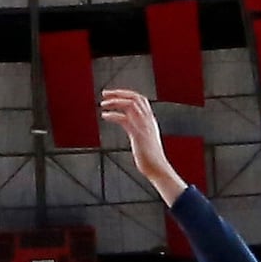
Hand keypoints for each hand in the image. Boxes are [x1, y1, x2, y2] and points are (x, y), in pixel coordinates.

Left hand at [101, 84, 180, 198]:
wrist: (157, 168)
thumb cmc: (151, 158)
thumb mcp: (147, 139)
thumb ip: (141, 130)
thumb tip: (132, 128)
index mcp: (150, 120)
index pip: (140, 99)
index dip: (126, 94)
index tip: (114, 94)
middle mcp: (148, 120)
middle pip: (134, 98)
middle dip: (118, 93)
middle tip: (104, 94)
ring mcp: (144, 126)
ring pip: (130, 105)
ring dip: (115, 102)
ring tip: (103, 104)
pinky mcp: (138, 134)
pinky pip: (124, 119)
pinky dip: (113, 115)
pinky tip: (105, 116)